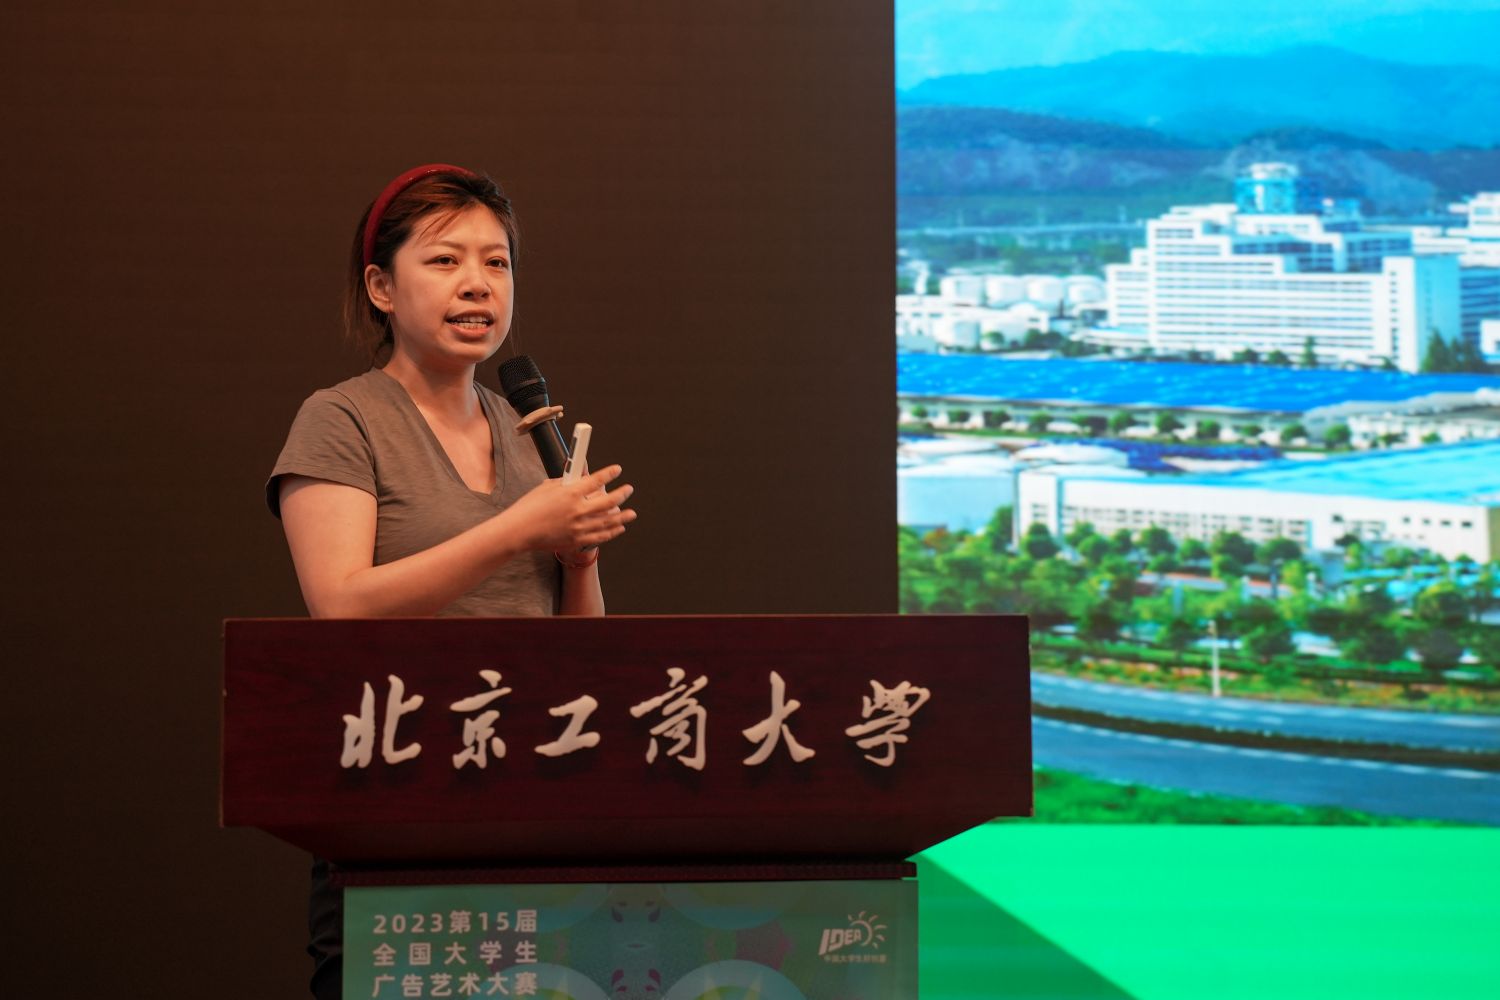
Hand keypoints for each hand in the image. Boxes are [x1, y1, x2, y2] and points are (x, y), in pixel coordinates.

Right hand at [502, 465, 635, 552]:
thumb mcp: (546, 487)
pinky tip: (619, 527)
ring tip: (632, 513)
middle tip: (628, 490)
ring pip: (608, 520)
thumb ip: (565, 482)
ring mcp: (579, 527)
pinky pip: (600, 536)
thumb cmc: (529, 507)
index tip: (617, 470)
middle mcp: (577, 510)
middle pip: (608, 501)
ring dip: (622, 516)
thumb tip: (579, 478)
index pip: (596, 480)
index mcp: (570, 493)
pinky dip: (612, 531)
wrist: (519, 531)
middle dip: (621, 494)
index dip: (609, 474)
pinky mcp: (576, 540)